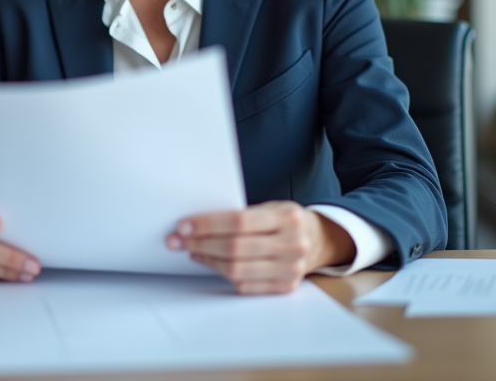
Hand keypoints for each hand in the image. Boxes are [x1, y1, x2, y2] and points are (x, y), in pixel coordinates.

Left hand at [165, 201, 354, 294]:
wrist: (318, 240)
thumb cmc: (286, 221)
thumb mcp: (271, 208)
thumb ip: (243, 216)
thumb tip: (198, 223)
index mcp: (287, 217)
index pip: (239, 222)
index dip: (208, 225)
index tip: (184, 226)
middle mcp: (291, 244)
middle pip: (235, 247)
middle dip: (200, 243)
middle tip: (177, 240)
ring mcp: (290, 269)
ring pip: (238, 269)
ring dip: (208, 260)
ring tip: (191, 251)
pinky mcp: (285, 287)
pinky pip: (245, 285)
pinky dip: (222, 274)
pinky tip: (210, 262)